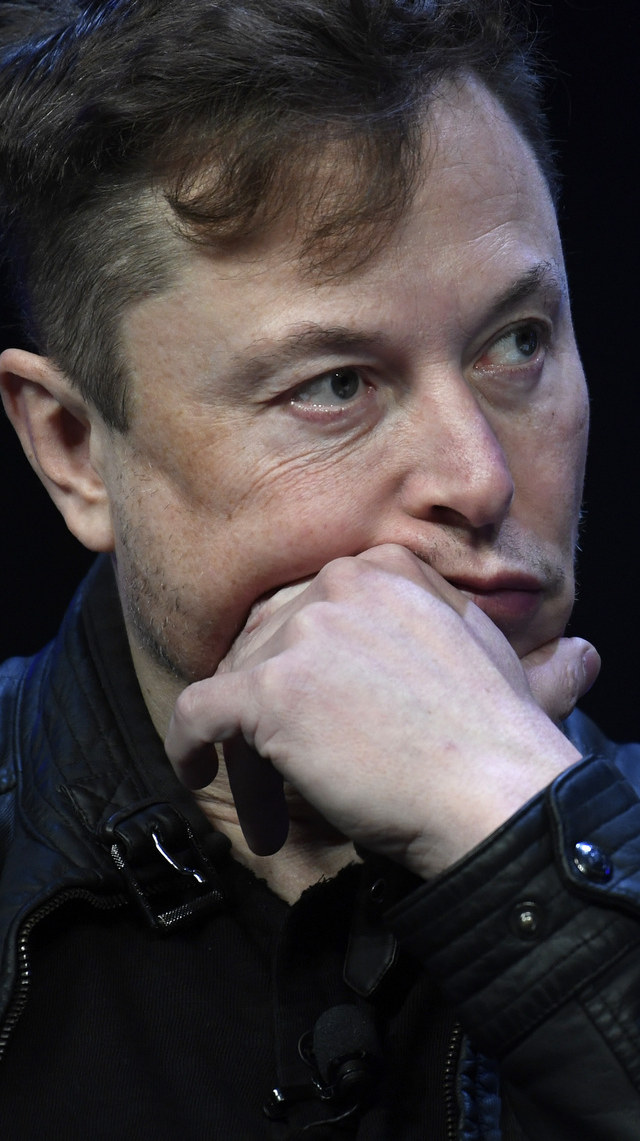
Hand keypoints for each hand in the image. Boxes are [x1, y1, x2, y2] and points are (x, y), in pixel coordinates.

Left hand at [166, 545, 595, 874]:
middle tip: (290, 767)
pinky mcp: (269, 689)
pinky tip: (198, 774)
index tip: (309, 712)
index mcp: (385, 569)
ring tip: (272, 801)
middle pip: (266, 642)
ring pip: (234, 681)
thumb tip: (582, 655)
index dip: (300, 665)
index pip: (306, 609)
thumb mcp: (504, 666)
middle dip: (271, 706)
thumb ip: (506, 646)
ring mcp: (301, 633)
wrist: (494, 793)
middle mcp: (337, 584)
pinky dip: (189, 746)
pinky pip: (196, 711)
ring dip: (245, 745)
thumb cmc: (503, 740)